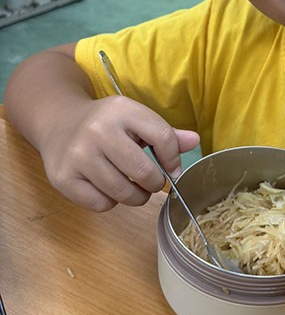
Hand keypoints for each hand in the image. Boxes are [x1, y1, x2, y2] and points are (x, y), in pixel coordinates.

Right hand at [41, 95, 199, 210]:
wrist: (58, 120)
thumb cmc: (105, 123)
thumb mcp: (135, 118)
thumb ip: (165, 133)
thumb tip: (195, 141)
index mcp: (123, 110)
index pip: (164, 138)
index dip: (174, 160)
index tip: (173, 169)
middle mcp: (98, 131)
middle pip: (144, 172)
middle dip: (154, 183)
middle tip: (150, 182)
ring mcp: (79, 155)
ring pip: (123, 192)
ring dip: (135, 196)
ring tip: (131, 186)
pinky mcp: (63, 178)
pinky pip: (101, 203)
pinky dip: (110, 201)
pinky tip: (107, 187)